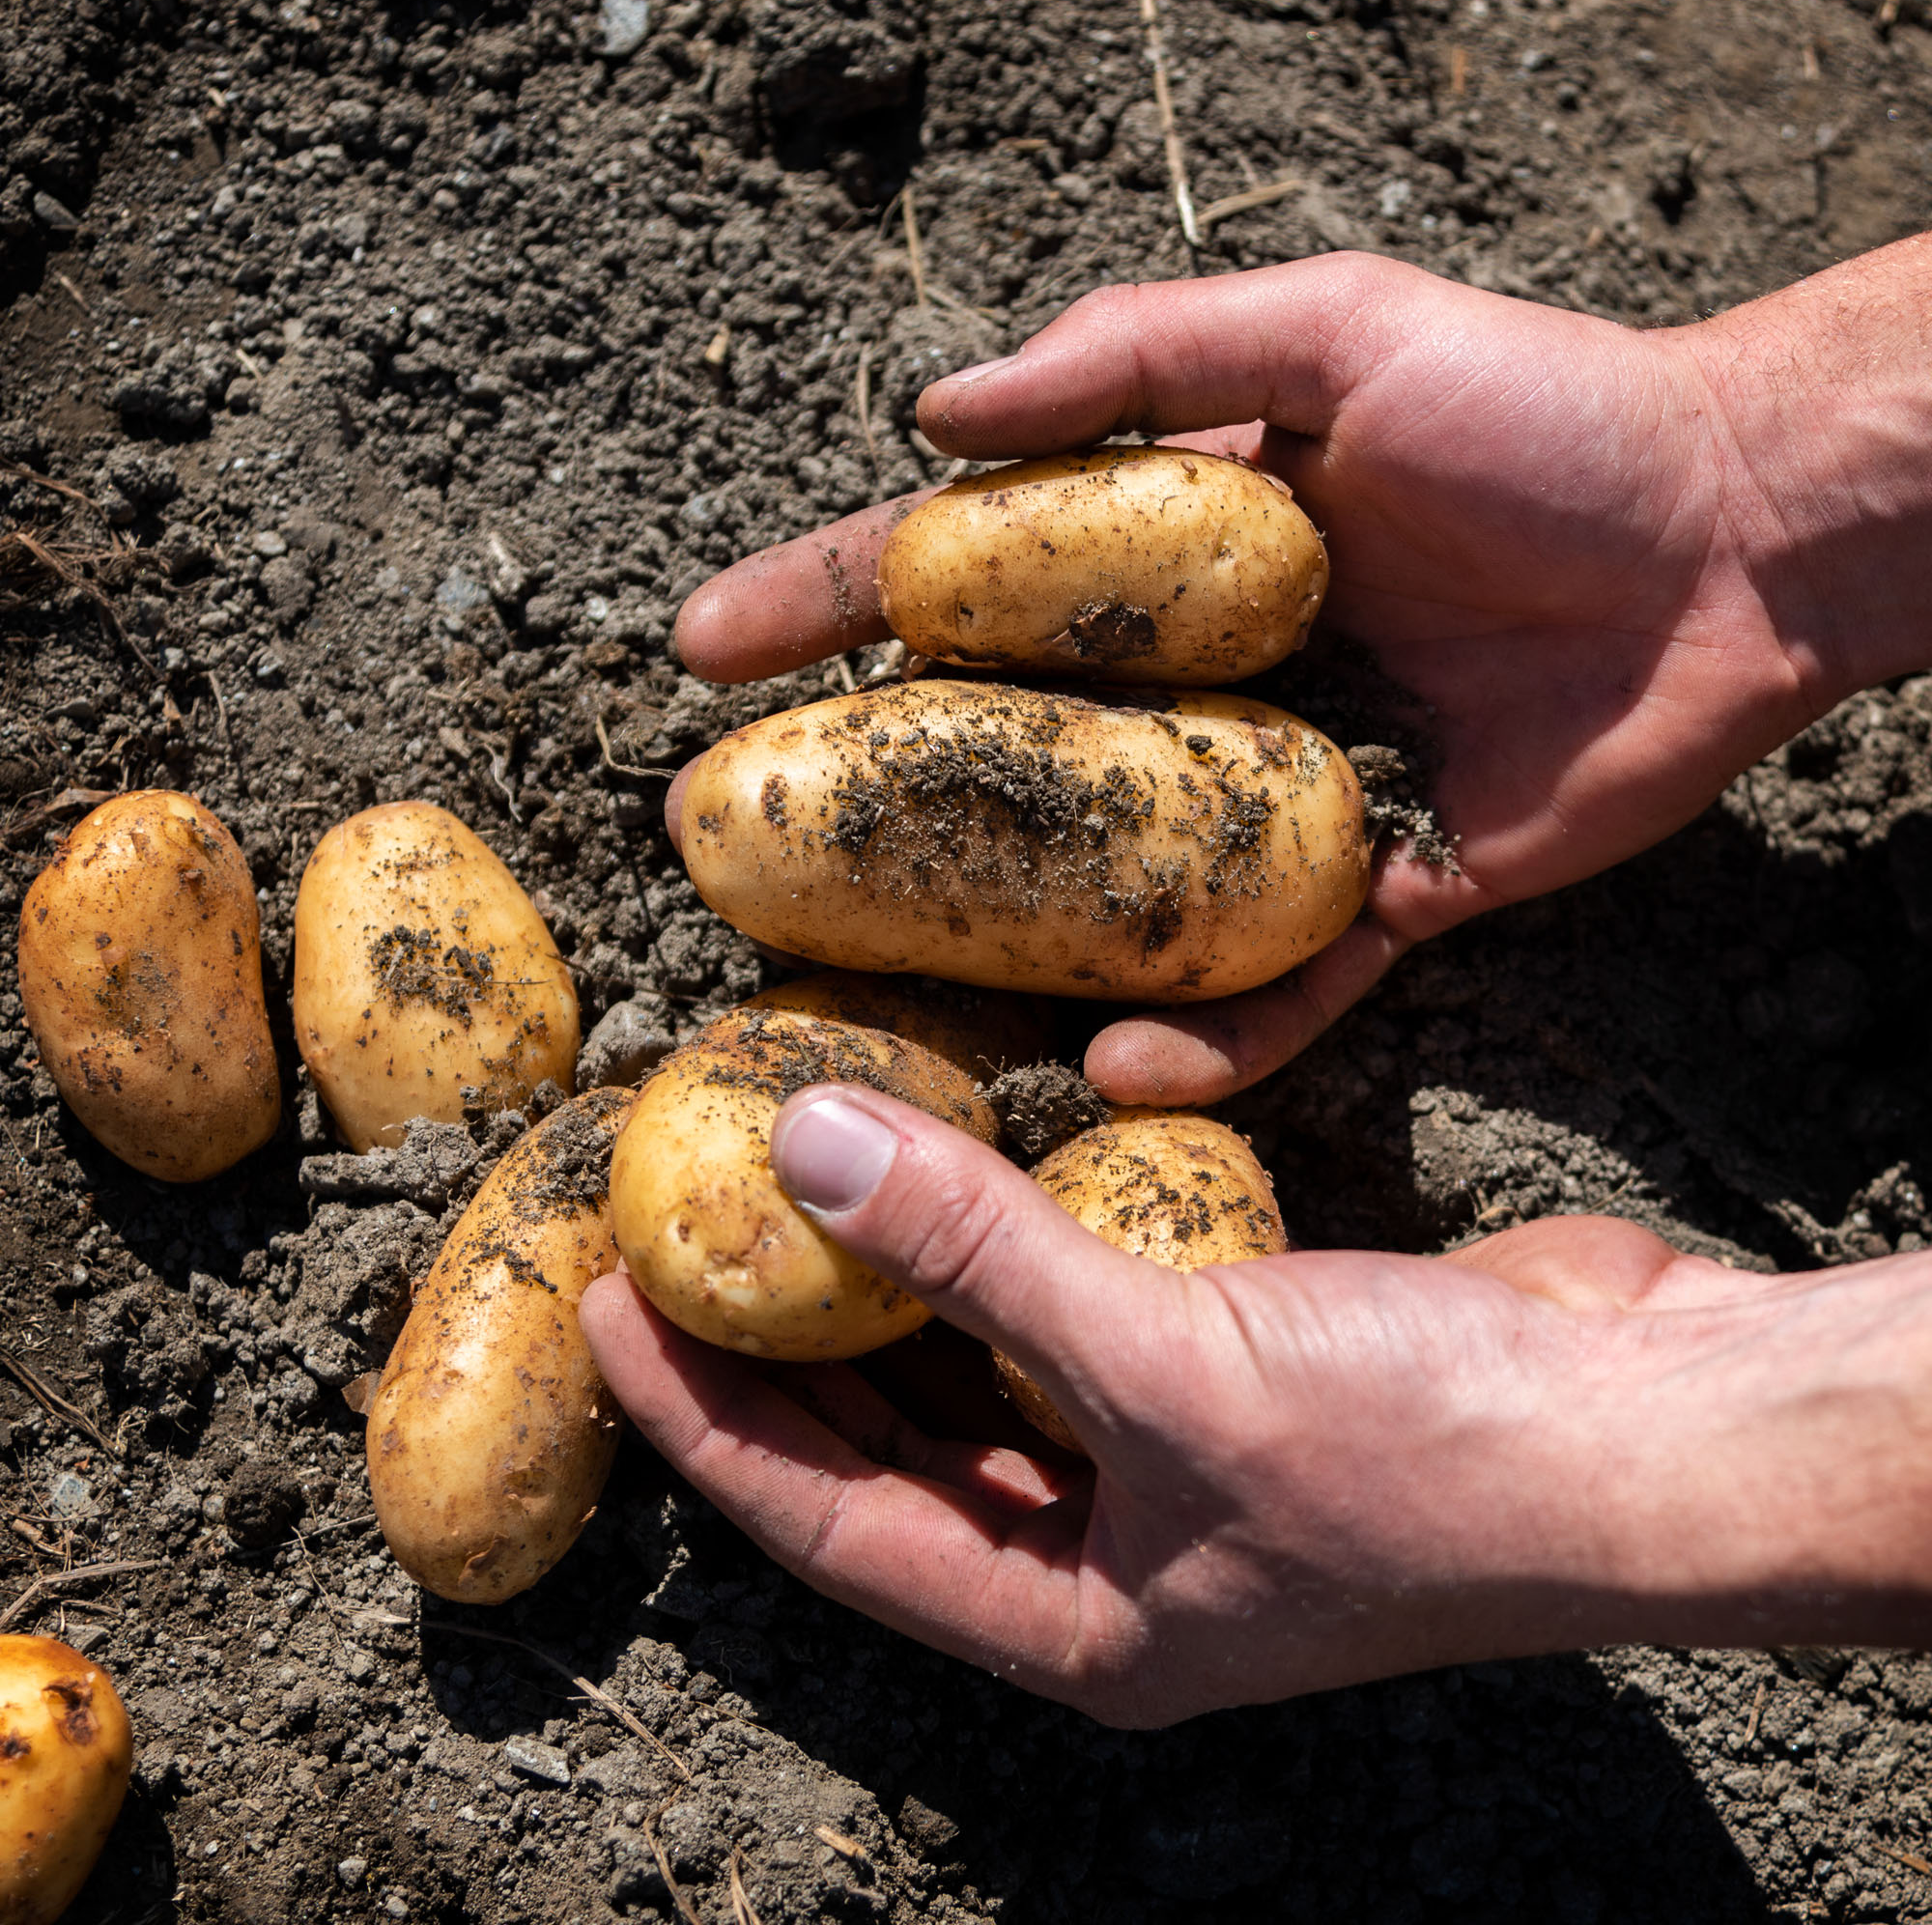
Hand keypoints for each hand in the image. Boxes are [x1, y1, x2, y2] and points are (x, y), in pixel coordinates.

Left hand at [581, 1086, 1931, 1726]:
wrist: (1647, 1425)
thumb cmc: (1430, 1460)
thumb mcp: (1174, 1365)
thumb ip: (984, 1258)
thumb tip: (806, 1154)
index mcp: (1073, 1620)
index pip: (828, 1524)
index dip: (707, 1420)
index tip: (610, 1310)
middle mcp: (1106, 1555)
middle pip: (886, 1454)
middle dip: (775, 1357)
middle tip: (671, 1240)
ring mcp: (1169, 1460)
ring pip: (974, 1377)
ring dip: (885, 1294)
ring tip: (779, 1196)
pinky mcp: (1226, 1363)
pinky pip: (1071, 1303)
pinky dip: (1006, 1243)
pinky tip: (953, 1172)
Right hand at [670, 238, 1931, 1100]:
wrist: (1738, 537)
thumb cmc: (1541, 413)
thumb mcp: (1329, 334)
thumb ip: (1139, 360)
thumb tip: (936, 414)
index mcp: (1171, 559)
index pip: (964, 581)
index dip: (827, 606)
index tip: (705, 650)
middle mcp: (1201, 689)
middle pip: (1011, 758)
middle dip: (875, 809)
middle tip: (750, 858)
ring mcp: (1279, 801)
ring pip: (1119, 900)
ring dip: (1009, 956)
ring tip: (898, 1003)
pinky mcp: (1382, 894)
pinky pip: (1280, 989)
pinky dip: (1210, 1038)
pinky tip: (1125, 1065)